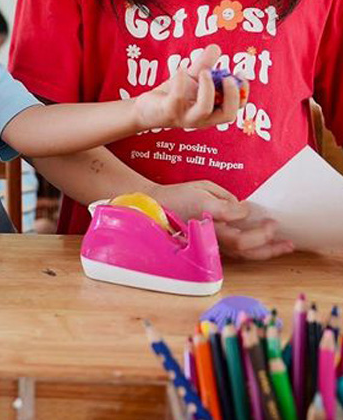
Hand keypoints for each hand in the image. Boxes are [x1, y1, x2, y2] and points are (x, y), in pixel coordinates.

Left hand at [134, 44, 240, 129]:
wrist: (146, 108)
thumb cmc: (173, 94)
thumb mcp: (191, 78)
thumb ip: (205, 64)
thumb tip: (216, 48)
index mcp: (212, 112)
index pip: (235, 109)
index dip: (243, 93)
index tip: (240, 73)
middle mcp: (202, 119)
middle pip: (227, 114)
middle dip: (232, 95)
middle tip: (227, 76)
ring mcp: (185, 117)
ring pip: (204, 109)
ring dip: (208, 88)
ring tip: (204, 71)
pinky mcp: (169, 111)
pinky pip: (178, 97)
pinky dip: (181, 81)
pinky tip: (180, 69)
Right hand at [148, 180, 293, 259]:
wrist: (156, 211)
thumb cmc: (178, 195)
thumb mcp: (201, 186)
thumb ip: (224, 197)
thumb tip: (243, 210)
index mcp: (204, 212)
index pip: (233, 215)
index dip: (245, 212)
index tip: (249, 208)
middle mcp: (208, 232)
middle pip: (241, 243)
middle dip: (265, 237)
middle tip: (277, 227)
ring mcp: (209, 244)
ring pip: (242, 253)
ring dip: (267, 251)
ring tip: (286, 246)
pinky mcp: (211, 250)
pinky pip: (236, 255)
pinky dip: (255, 253)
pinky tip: (267, 248)